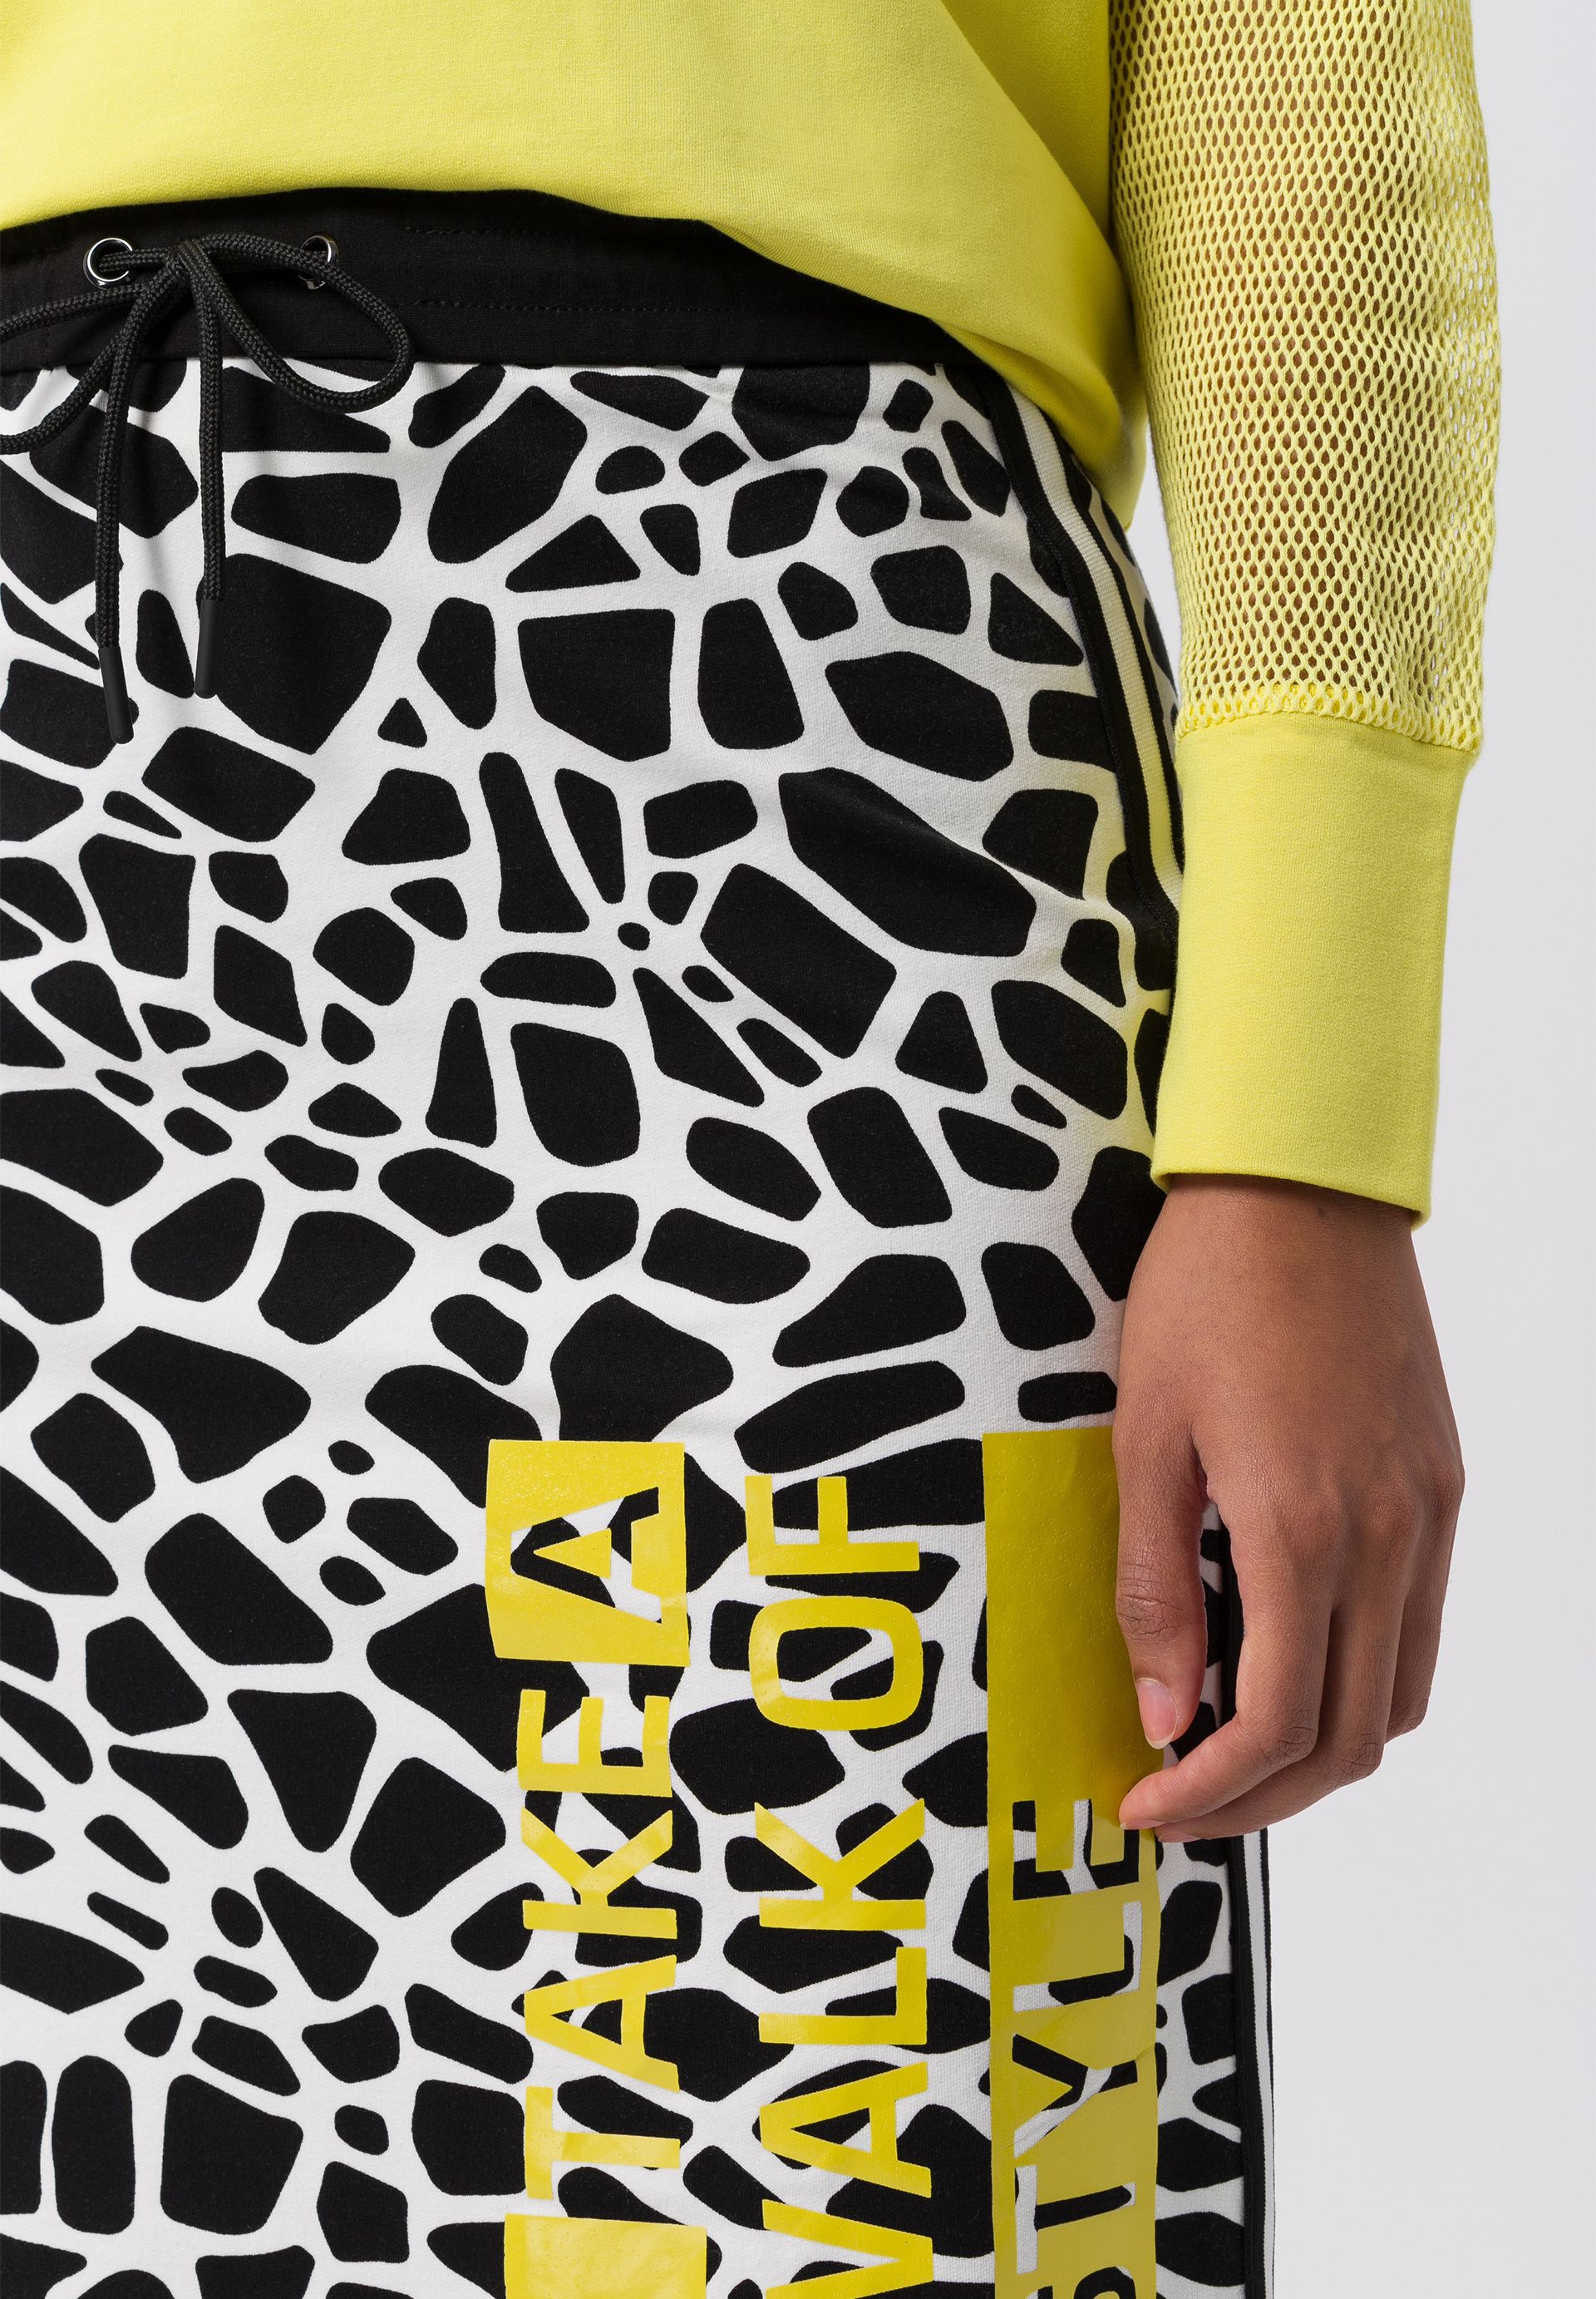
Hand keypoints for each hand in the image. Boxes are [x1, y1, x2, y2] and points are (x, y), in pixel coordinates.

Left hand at [1114, 1174, 1462, 1840]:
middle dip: (1265, 1796)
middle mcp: (1384, 1535)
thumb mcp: (1145, 1438)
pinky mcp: (1441, 1482)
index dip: (1210, 1792)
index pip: (1276, 1725)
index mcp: (1299, 1529)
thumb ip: (1155, 1585)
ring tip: (1234, 1742)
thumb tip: (1164, 1709)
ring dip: (1323, 1746)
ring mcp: (1426, 1512)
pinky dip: (1362, 1673)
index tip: (1148, 1802)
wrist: (1301, 1187)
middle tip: (1183, 1799)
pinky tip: (1291, 1653)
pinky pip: (1418, 1620)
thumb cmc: (1206, 1293)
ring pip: (1401, 1693)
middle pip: (1351, 1737)